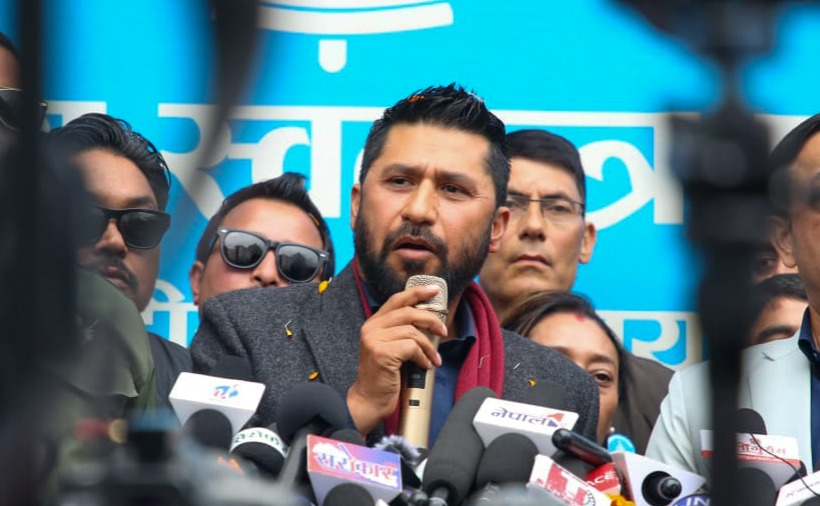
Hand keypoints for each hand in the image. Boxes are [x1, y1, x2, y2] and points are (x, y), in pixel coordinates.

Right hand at [347, 284, 445, 434]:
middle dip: (431, 320)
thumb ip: (401, 332)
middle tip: (443, 331)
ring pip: (413, 332)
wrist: (370, 400)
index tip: (435, 290)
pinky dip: (423, 357)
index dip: (417, 292)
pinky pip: (412, 347)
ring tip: (433, 358)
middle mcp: (371, 328)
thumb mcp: (390, 347)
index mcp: (373, 323)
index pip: (397, 300)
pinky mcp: (382, 353)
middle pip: (408, 312)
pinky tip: (424, 366)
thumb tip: (429, 320)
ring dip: (429, 346)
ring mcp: (374, 340)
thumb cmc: (384, 375)